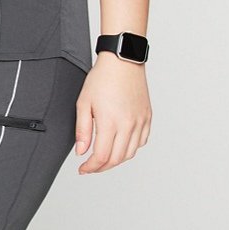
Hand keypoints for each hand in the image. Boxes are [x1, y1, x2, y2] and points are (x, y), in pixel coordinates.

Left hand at [73, 57, 151, 173]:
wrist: (123, 61)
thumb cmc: (102, 78)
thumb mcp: (84, 103)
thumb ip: (83, 130)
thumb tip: (81, 152)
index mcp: (111, 122)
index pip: (102, 156)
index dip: (91, 167)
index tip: (83, 169)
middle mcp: (128, 124)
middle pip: (117, 159)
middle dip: (102, 167)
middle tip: (91, 167)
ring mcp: (140, 121)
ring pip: (130, 153)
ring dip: (116, 160)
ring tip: (104, 158)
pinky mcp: (147, 117)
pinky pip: (141, 141)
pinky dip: (131, 149)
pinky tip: (120, 145)